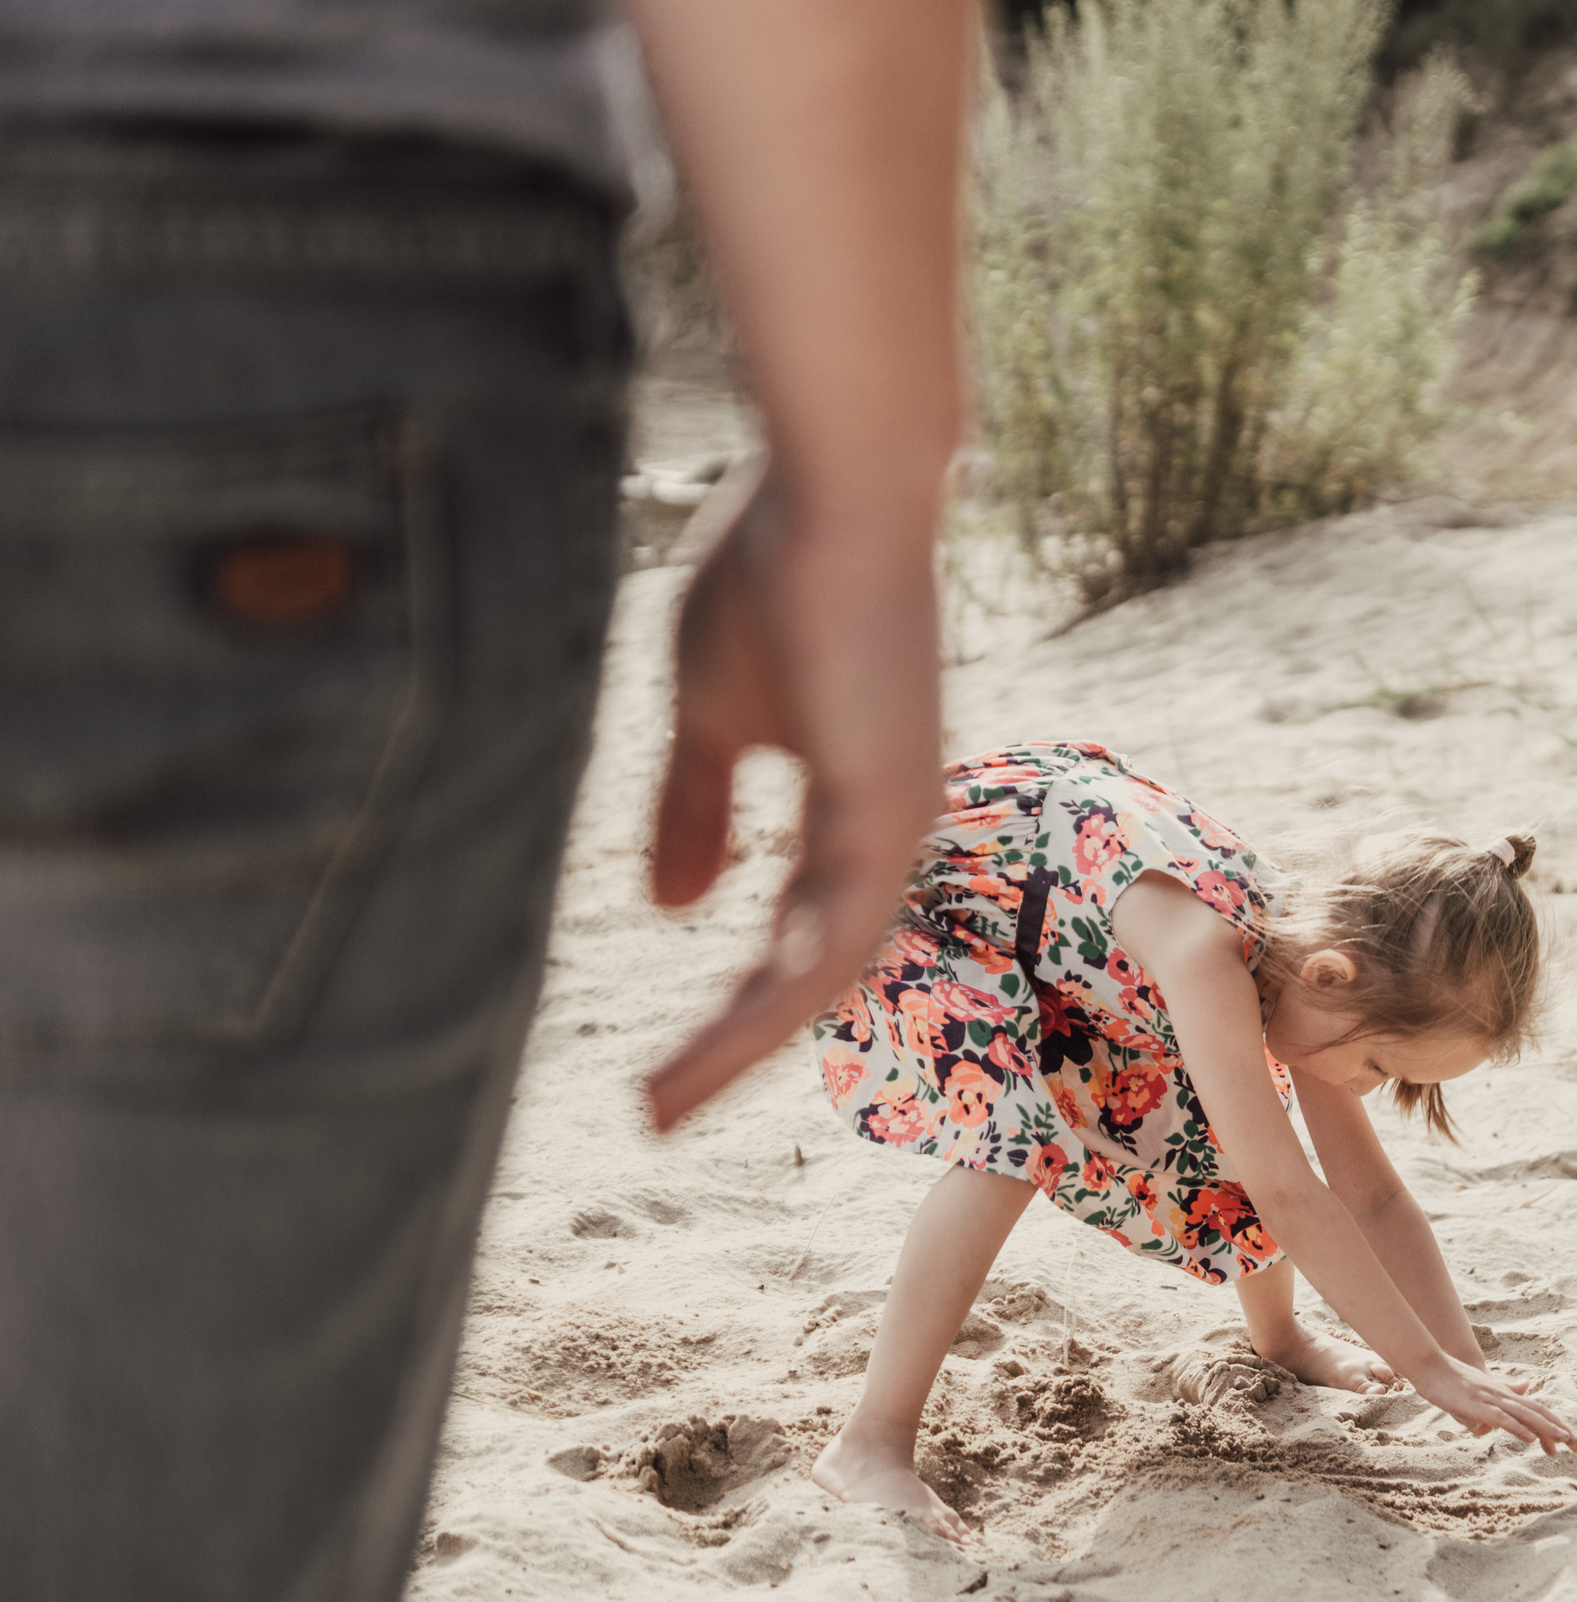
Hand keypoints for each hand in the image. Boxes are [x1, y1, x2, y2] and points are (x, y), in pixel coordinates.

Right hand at [644, 459, 947, 1129]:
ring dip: (734, 1046)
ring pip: (817, 976)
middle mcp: (886, 829)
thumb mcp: (712, 712)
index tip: (659, 1060)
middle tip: (655, 1111)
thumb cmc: (777, 574)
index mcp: (853, 805)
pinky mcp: (886, 811)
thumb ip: (698, 806)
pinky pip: (825, 941)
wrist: (833, 487)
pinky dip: (762, 1005)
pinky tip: (704, 1051)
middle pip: (810, 974)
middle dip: (730, 1047)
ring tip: (657, 1107)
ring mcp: (894, 824)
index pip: (793, 933)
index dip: (731, 1001)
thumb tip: (675, 910)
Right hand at [1410, 1354, 1576, 1454]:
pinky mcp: (1478, 1406)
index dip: (1556, 1425)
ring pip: (1526, 1415)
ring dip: (1547, 1428)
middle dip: (1562, 1430)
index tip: (1573, 1442)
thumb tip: (1523, 1390)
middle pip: (1539, 1413)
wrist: (1431, 1365)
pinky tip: (1530, 1438)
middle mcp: (1504, 1395)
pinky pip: (1502, 1418)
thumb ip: (1502, 1391)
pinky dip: (1518, 1428)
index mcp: (1505, 1394)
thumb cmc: (1452, 1379)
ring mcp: (1492, 1399)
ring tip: (1566, 1440)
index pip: (1537, 1411)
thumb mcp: (1480, 1390)